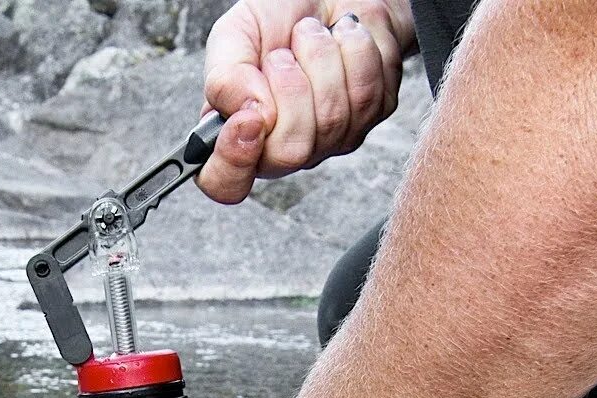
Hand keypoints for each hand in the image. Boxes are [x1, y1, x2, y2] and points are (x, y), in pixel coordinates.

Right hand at [198, 0, 412, 202]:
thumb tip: (245, 113)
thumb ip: (225, 79)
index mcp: (238, 132)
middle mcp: (283, 146)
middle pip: (290, 154)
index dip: (234, 162)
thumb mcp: (234, 36)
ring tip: (312, 34)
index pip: (226, 184)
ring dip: (322, 59)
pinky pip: (367, 96)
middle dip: (290, 88)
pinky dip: (354, 52)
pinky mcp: (371, 117)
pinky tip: (343, 38)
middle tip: (284, 53)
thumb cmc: (280, 15)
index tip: (250, 117)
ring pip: (333, 121)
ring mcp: (331, 138)